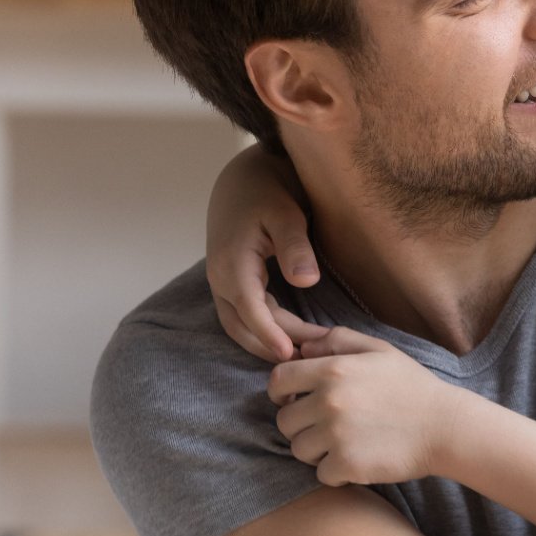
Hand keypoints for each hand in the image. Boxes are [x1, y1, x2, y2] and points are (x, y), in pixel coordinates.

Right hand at [206, 144, 324, 361]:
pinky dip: (264, 330)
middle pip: (244, 324)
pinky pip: (244, 315)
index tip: (291, 354)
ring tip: (307, 354)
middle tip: (314, 357)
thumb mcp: (286, 214)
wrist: (243, 178)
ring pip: (241, 324)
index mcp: (231, 262)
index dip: (269, 334)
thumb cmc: (266, 192)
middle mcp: (220, 278)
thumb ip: (296, 246)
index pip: (249, 309)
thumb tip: (307, 281)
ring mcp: (222, 283)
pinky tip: (291, 339)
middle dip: (275, 344)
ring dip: (268, 341)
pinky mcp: (231, 283)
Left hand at [269, 327, 461, 486]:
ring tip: (344, 442)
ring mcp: (336, 435)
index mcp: (333, 369)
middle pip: (285, 420)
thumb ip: (338, 340)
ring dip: (316, 449)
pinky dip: (336, 471)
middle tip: (327, 425)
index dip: (281, 391)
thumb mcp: (380, 350)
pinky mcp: (347, 465)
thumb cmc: (412, 386)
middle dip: (301, 424)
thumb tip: (302, 347)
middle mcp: (329, 401)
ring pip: (299, 449)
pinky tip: (358, 458)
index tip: (294, 399)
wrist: (445, 427)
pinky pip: (321, 473)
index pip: (278, 380)